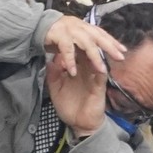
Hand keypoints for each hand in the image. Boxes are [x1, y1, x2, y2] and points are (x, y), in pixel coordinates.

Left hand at [43, 16, 122, 137]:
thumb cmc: (69, 107)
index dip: (74, 40)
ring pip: (97, 60)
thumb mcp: (56, 89)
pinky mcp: (99, 87)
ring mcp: (94, 78)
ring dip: (96, 51)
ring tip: (90, 40)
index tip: (68, 29)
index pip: (77, 51)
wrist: (79, 125)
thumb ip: (53, 74)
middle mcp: (87, 71)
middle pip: (89, 51)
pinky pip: (101, 75)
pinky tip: (97, 60)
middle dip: (87, 40)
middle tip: (82, 28)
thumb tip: (51, 59)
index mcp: (78, 69)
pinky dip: (99, 67)